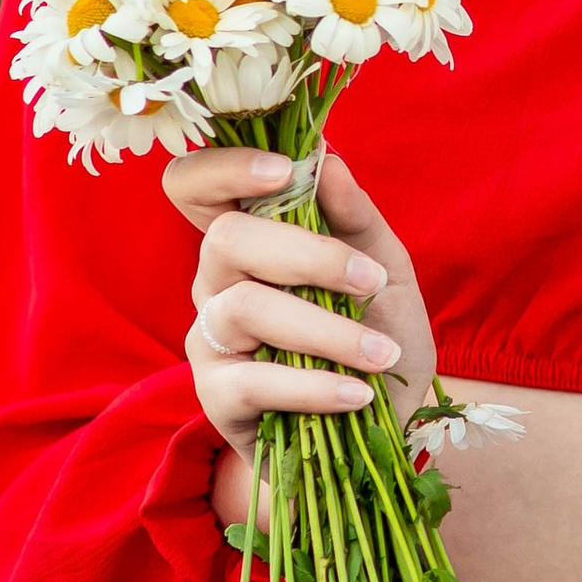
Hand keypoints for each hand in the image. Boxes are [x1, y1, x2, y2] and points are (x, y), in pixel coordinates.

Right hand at [169, 149, 434, 485]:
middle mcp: (218, 280)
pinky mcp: (216, 396)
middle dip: (307, 255)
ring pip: (244, 309)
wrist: (380, 422)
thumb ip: (356, 216)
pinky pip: (252, 381)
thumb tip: (328, 159)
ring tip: (382, 355)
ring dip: (326, 331)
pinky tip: (357, 393)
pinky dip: (314, 386)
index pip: (195, 185)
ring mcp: (210, 337)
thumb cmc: (377, 330)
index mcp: (253, 238)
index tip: (284, 170)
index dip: (223, 167)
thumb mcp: (386, 269)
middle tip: (371, 282)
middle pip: (225, 239)